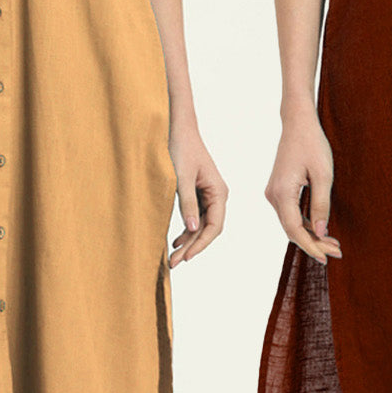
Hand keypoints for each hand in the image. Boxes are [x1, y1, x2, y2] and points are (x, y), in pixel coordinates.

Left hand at [169, 122, 226, 267]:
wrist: (178, 129)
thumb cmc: (181, 149)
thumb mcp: (181, 178)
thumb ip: (187, 203)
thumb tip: (192, 230)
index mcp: (219, 191)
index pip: (214, 226)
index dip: (200, 244)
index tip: (185, 257)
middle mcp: (217, 195)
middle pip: (208, 229)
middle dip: (192, 247)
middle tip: (173, 263)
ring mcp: (208, 195)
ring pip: (201, 226)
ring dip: (188, 241)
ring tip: (172, 257)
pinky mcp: (198, 193)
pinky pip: (195, 217)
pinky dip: (186, 230)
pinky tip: (175, 240)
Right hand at [264, 107, 342, 265]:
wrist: (298, 123)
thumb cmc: (312, 144)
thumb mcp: (324, 175)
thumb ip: (321, 205)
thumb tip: (320, 232)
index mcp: (282, 192)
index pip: (294, 229)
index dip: (310, 246)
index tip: (326, 257)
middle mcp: (273, 195)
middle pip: (292, 229)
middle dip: (314, 243)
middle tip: (337, 253)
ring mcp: (274, 193)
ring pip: (291, 222)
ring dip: (311, 234)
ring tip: (333, 244)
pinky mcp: (279, 190)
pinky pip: (291, 213)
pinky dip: (305, 223)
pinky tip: (321, 229)